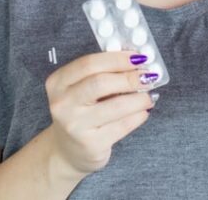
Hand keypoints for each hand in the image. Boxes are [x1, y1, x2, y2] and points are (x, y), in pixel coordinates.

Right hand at [44, 51, 156, 175]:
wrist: (67, 150)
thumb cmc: (80, 112)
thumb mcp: (80, 89)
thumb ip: (102, 73)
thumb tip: (137, 62)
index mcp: (58, 82)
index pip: (88, 64)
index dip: (117, 58)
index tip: (138, 57)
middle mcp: (62, 104)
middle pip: (100, 83)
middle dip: (129, 77)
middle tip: (149, 76)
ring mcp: (76, 126)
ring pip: (116, 106)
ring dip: (139, 98)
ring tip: (149, 95)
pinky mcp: (92, 144)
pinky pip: (123, 126)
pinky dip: (138, 115)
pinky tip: (143, 111)